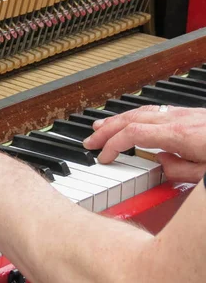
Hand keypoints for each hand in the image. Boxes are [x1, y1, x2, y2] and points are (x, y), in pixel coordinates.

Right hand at [83, 105, 205, 181]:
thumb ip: (180, 171)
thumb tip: (161, 164)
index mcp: (179, 134)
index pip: (133, 134)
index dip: (112, 144)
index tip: (103, 157)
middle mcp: (178, 119)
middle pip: (131, 119)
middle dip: (106, 130)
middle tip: (90, 141)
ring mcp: (185, 114)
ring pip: (141, 111)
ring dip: (117, 120)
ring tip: (101, 126)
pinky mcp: (191, 114)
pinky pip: (154, 111)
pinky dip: (135, 116)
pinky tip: (130, 121)